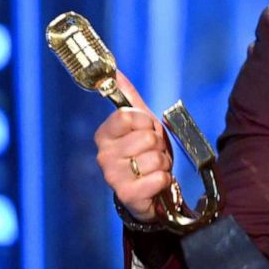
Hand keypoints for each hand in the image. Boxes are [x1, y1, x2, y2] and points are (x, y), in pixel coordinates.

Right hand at [93, 70, 174, 222]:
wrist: (150, 191)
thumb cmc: (144, 155)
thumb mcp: (141, 124)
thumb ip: (129, 99)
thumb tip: (115, 73)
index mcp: (104, 135)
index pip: (127, 115)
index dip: (146, 122)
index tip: (147, 130)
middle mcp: (104, 156)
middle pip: (146, 137)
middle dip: (159, 145)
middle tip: (153, 153)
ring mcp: (113, 177)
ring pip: (155, 158)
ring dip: (163, 163)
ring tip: (155, 168)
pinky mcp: (127, 195)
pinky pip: (159, 178)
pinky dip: (164, 180)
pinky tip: (156, 184)